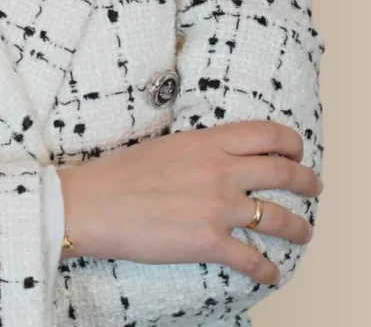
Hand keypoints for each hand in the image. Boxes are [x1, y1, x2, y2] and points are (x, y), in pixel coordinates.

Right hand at [57, 120, 322, 285]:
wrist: (94, 202)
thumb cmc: (119, 173)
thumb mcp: (165, 145)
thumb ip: (198, 150)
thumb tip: (216, 159)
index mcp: (206, 142)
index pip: (264, 133)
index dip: (289, 142)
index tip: (296, 150)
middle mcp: (220, 170)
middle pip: (281, 172)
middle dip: (306, 181)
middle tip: (313, 187)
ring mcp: (217, 206)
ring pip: (277, 217)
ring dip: (298, 227)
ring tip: (304, 232)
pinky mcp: (208, 241)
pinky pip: (252, 259)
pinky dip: (268, 269)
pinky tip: (271, 273)